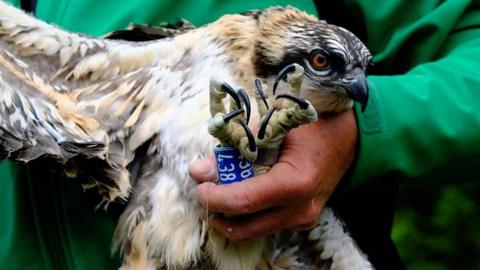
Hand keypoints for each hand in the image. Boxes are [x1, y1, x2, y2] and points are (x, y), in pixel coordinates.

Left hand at [189, 109, 357, 240]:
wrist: (345, 140)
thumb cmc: (308, 128)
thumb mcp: (269, 132)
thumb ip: (234, 152)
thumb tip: (198, 171)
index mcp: (295, 183)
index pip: (242, 202)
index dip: (214, 197)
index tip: (200, 186)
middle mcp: (301, 209)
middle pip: (244, 227)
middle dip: (217, 212)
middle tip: (206, 192)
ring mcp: (303, 220)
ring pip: (253, 231)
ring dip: (230, 216)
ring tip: (221, 193)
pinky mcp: (302, 222)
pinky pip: (266, 225)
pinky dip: (248, 214)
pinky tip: (245, 193)